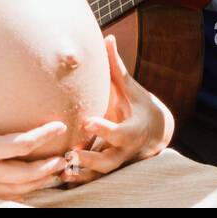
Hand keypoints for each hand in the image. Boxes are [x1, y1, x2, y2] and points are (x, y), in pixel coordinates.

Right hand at [0, 47, 70, 203]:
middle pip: (26, 174)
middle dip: (48, 166)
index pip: (20, 145)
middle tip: (65, 157)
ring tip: (54, 174)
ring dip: (38, 182)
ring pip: (17, 190)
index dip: (42, 136)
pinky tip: (25, 188)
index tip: (60, 127)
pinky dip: (19, 193)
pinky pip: (2, 197)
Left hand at [62, 35, 171, 185]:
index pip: (118, 131)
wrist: (156, 134)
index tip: (87, 121)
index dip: (104, 128)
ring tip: (61, 168)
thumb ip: (116, 67)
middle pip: (108, 160)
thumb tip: (107, 37)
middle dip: (91, 158)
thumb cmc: (139, 106)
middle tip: (71, 153)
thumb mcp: (131, 89)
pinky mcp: (107, 170)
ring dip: (81, 172)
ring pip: (99, 174)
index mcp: (131, 130)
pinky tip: (60, 176)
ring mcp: (116, 163)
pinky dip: (78, 179)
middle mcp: (124, 151)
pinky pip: (92, 180)